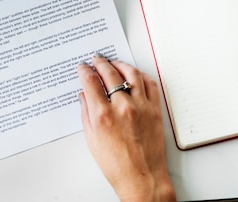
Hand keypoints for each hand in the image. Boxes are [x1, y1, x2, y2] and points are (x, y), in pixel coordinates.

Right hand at [77, 55, 175, 201]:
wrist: (141, 177)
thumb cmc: (117, 165)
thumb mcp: (92, 140)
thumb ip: (86, 114)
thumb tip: (84, 96)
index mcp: (103, 116)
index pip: (91, 82)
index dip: (85, 71)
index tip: (83, 67)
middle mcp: (122, 107)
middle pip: (110, 73)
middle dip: (100, 63)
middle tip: (96, 59)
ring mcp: (141, 106)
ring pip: (131, 73)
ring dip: (120, 64)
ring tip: (114, 63)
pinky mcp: (155, 109)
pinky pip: (150, 84)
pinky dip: (141, 75)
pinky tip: (135, 74)